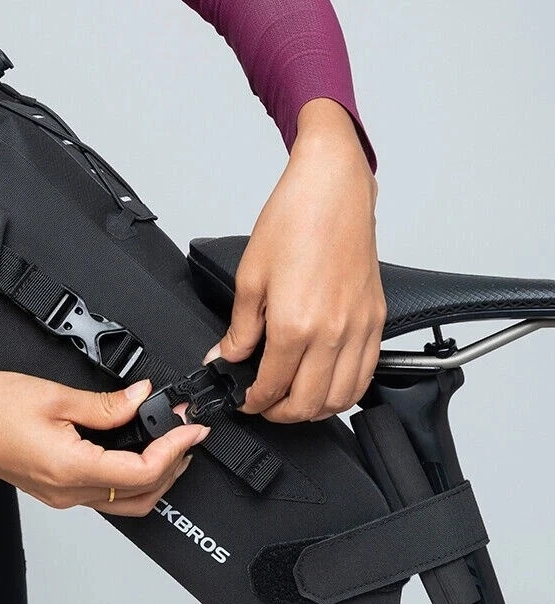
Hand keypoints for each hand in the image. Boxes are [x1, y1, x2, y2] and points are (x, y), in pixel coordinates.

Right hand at [0, 368, 208, 515]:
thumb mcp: (52, 396)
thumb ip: (104, 403)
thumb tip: (141, 398)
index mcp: (70, 469)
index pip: (142, 471)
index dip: (175, 449)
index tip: (192, 427)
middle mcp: (67, 492)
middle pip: (141, 496)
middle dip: (174, 466)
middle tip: (188, 433)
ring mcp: (60, 495)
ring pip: (124, 500)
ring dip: (155, 475)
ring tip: (169, 440)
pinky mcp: (53, 487)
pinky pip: (104, 492)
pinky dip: (130, 475)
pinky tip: (134, 447)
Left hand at [204, 98, 385, 422]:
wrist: (332, 190)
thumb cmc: (293, 222)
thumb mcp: (250, 278)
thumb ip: (239, 329)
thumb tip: (226, 357)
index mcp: (296, 325)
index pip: (272, 386)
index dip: (253, 402)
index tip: (244, 400)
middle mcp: (333, 334)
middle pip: (309, 404)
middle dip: (281, 414)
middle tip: (265, 406)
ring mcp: (360, 329)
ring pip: (341, 398)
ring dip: (315, 410)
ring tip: (294, 401)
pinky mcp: (376, 320)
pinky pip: (366, 375)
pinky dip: (345, 392)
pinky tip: (328, 385)